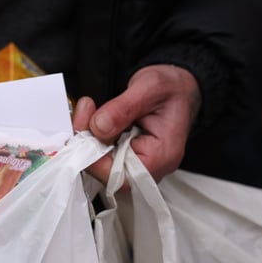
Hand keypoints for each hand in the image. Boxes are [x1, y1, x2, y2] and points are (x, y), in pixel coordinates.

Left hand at [71, 64, 200, 182]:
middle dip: (87, 142)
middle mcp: (149, 166)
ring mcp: (135, 162)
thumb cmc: (171, 88)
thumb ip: (123, 108)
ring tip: (88, 109)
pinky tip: (91, 118)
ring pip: (99, 163)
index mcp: (162, 156)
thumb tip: (99, 126)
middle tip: (84, 111)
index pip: (121, 176)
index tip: (85, 129)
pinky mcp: (124, 155)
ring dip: (87, 137)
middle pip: (106, 172)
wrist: (177, 86)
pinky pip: (100, 154)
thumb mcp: (149, 87)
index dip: (96, 159)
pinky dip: (90, 136)